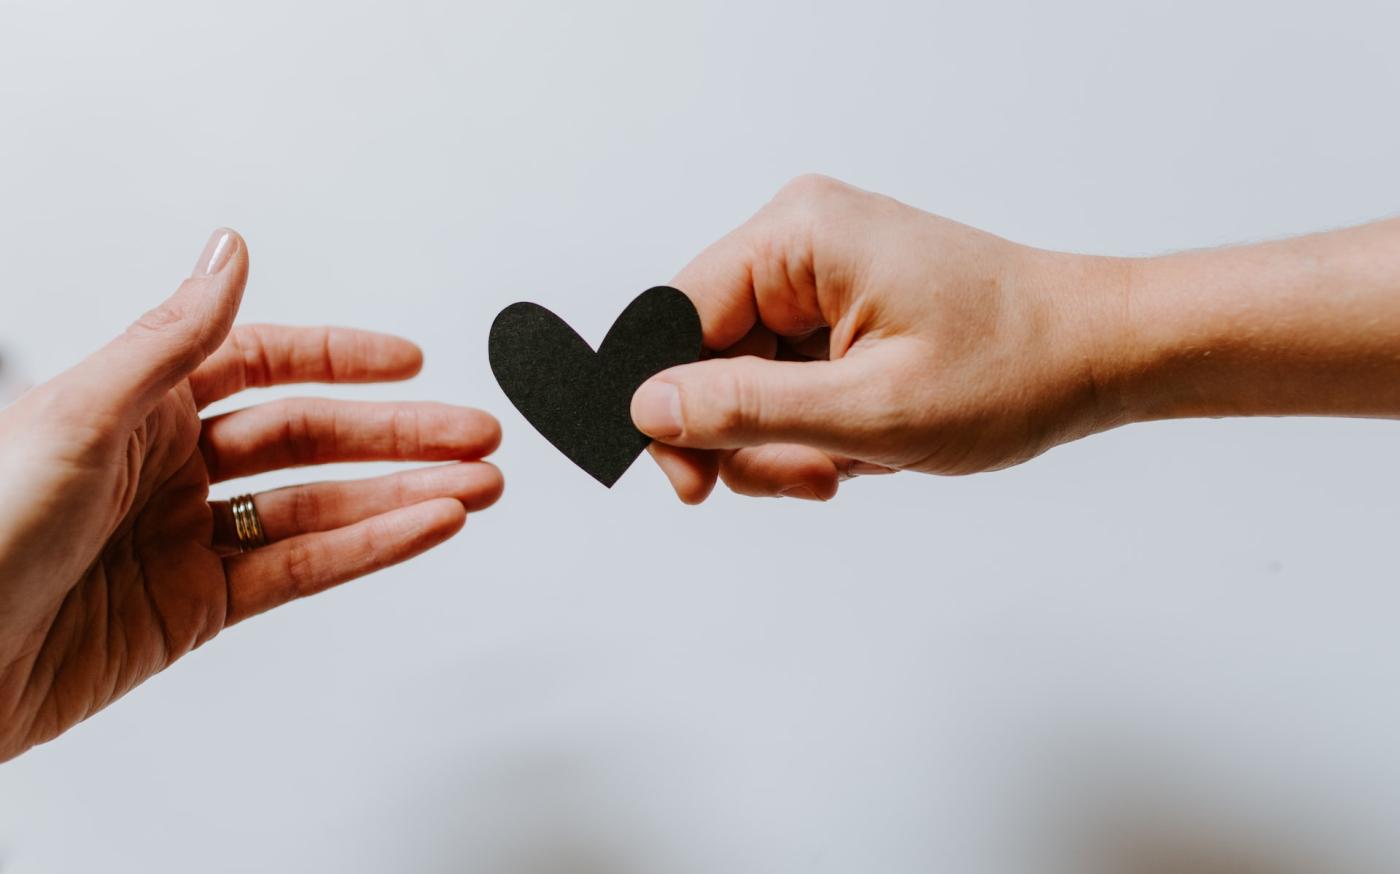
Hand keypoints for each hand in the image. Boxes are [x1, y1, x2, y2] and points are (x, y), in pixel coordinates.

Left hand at [0, 230, 501, 760]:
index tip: (408, 361)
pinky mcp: (198, 609)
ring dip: (403, 494)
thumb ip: (172, 339)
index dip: (339, 359)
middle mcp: (168, 467)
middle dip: (399, 433)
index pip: (260, 364)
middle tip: (473, 432)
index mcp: (135, 405)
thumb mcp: (78, 416)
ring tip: (476, 485)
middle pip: (309, 438)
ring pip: (320, 507)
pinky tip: (422, 527)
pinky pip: (302, 570)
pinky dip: (370, 549)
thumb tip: (229, 252)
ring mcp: (188, 539)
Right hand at [633, 175, 1399, 503]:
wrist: (1101, 354)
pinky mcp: (842, 306)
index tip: (693, 485)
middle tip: (811, 477)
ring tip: (854, 461)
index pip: (674, 320)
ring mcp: (822, 273)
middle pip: (707, 356)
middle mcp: (801, 241)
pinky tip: (867, 444)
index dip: (670, 410)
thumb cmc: (1014, 367)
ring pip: (746, 380)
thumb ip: (746, 409)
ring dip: (787, 440)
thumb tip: (647, 408)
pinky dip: (815, 427)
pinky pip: (787, 379)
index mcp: (798, 236)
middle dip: (749, 436)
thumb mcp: (870, 410)